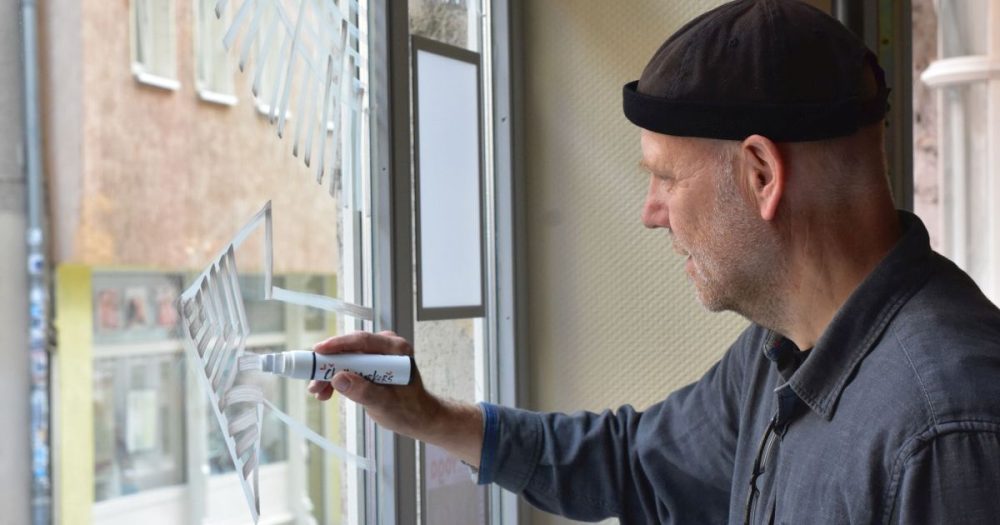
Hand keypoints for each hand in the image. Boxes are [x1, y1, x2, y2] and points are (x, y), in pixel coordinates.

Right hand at [308, 331, 483, 465]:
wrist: (418, 418)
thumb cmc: (408, 411)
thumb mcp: (385, 404)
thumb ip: (363, 391)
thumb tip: (337, 378)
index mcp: (396, 350)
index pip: (363, 341)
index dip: (338, 344)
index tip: (318, 351)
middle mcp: (388, 346)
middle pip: (351, 349)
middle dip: (329, 364)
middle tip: (312, 380)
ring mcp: (379, 353)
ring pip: (346, 357)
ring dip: (330, 373)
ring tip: (317, 392)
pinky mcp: (372, 362)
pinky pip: (349, 365)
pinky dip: (337, 377)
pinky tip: (326, 392)